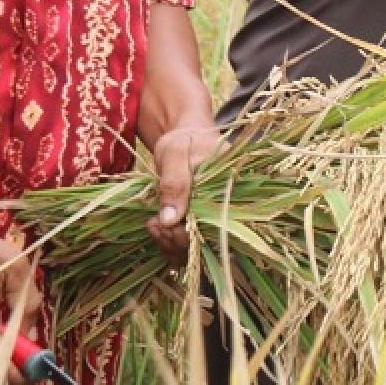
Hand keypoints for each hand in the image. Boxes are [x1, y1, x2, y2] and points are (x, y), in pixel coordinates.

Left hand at [147, 124, 220, 260]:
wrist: (186, 138)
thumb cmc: (185, 140)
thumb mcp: (176, 154)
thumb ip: (175, 184)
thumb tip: (170, 219)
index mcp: (233, 188)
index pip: (217, 226)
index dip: (188, 233)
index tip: (160, 225)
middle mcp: (230, 206)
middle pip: (208, 241)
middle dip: (176, 240)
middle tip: (153, 224)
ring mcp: (218, 215)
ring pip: (199, 246)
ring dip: (172, 243)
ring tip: (152, 225)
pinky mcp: (204, 221)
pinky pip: (192, 244)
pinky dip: (172, 243)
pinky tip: (157, 229)